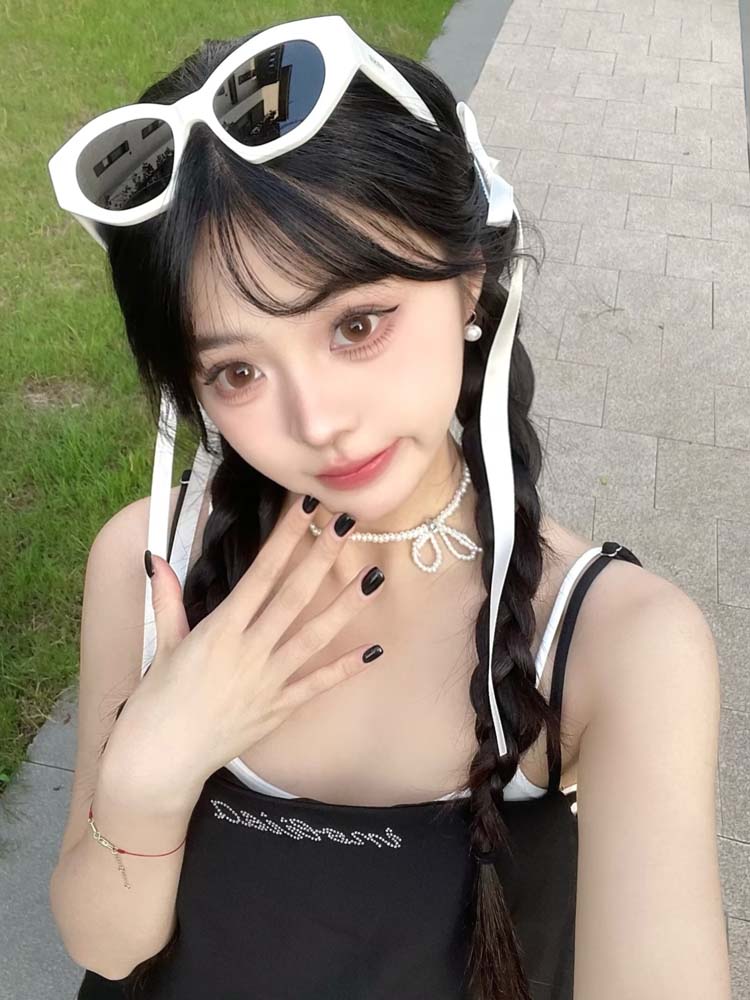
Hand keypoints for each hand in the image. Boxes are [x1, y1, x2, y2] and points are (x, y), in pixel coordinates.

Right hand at [102, 498, 385, 806]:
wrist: (159, 762)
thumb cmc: (157, 704)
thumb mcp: (163, 645)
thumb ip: (168, 599)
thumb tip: (157, 560)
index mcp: (220, 630)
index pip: (261, 572)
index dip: (286, 537)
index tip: (305, 508)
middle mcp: (249, 651)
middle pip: (294, 595)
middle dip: (323, 556)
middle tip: (348, 522)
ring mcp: (268, 682)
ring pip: (314, 636)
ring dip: (346, 606)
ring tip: (375, 578)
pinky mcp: (278, 710)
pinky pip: (317, 686)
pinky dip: (345, 669)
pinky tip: (373, 650)